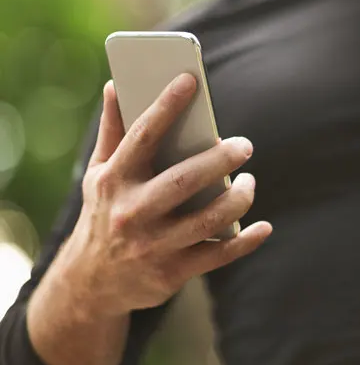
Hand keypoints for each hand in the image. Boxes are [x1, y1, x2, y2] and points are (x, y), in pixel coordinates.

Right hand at [52, 75, 271, 318]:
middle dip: (220, 160)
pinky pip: (219, 254)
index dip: (165, 106)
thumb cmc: (105, 213)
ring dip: (239, 198)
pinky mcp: (172, 273)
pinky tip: (263, 227)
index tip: (190, 80)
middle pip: (185, 180)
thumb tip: (117, 84)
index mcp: (114, 181)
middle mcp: (132, 213)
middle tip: (244, 146)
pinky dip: (246, 241)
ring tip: (248, 182)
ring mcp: (153, 246)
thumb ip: (113, 131)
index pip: (142, 137)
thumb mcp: (99, 174)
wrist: (89, 284)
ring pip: (210, 219)